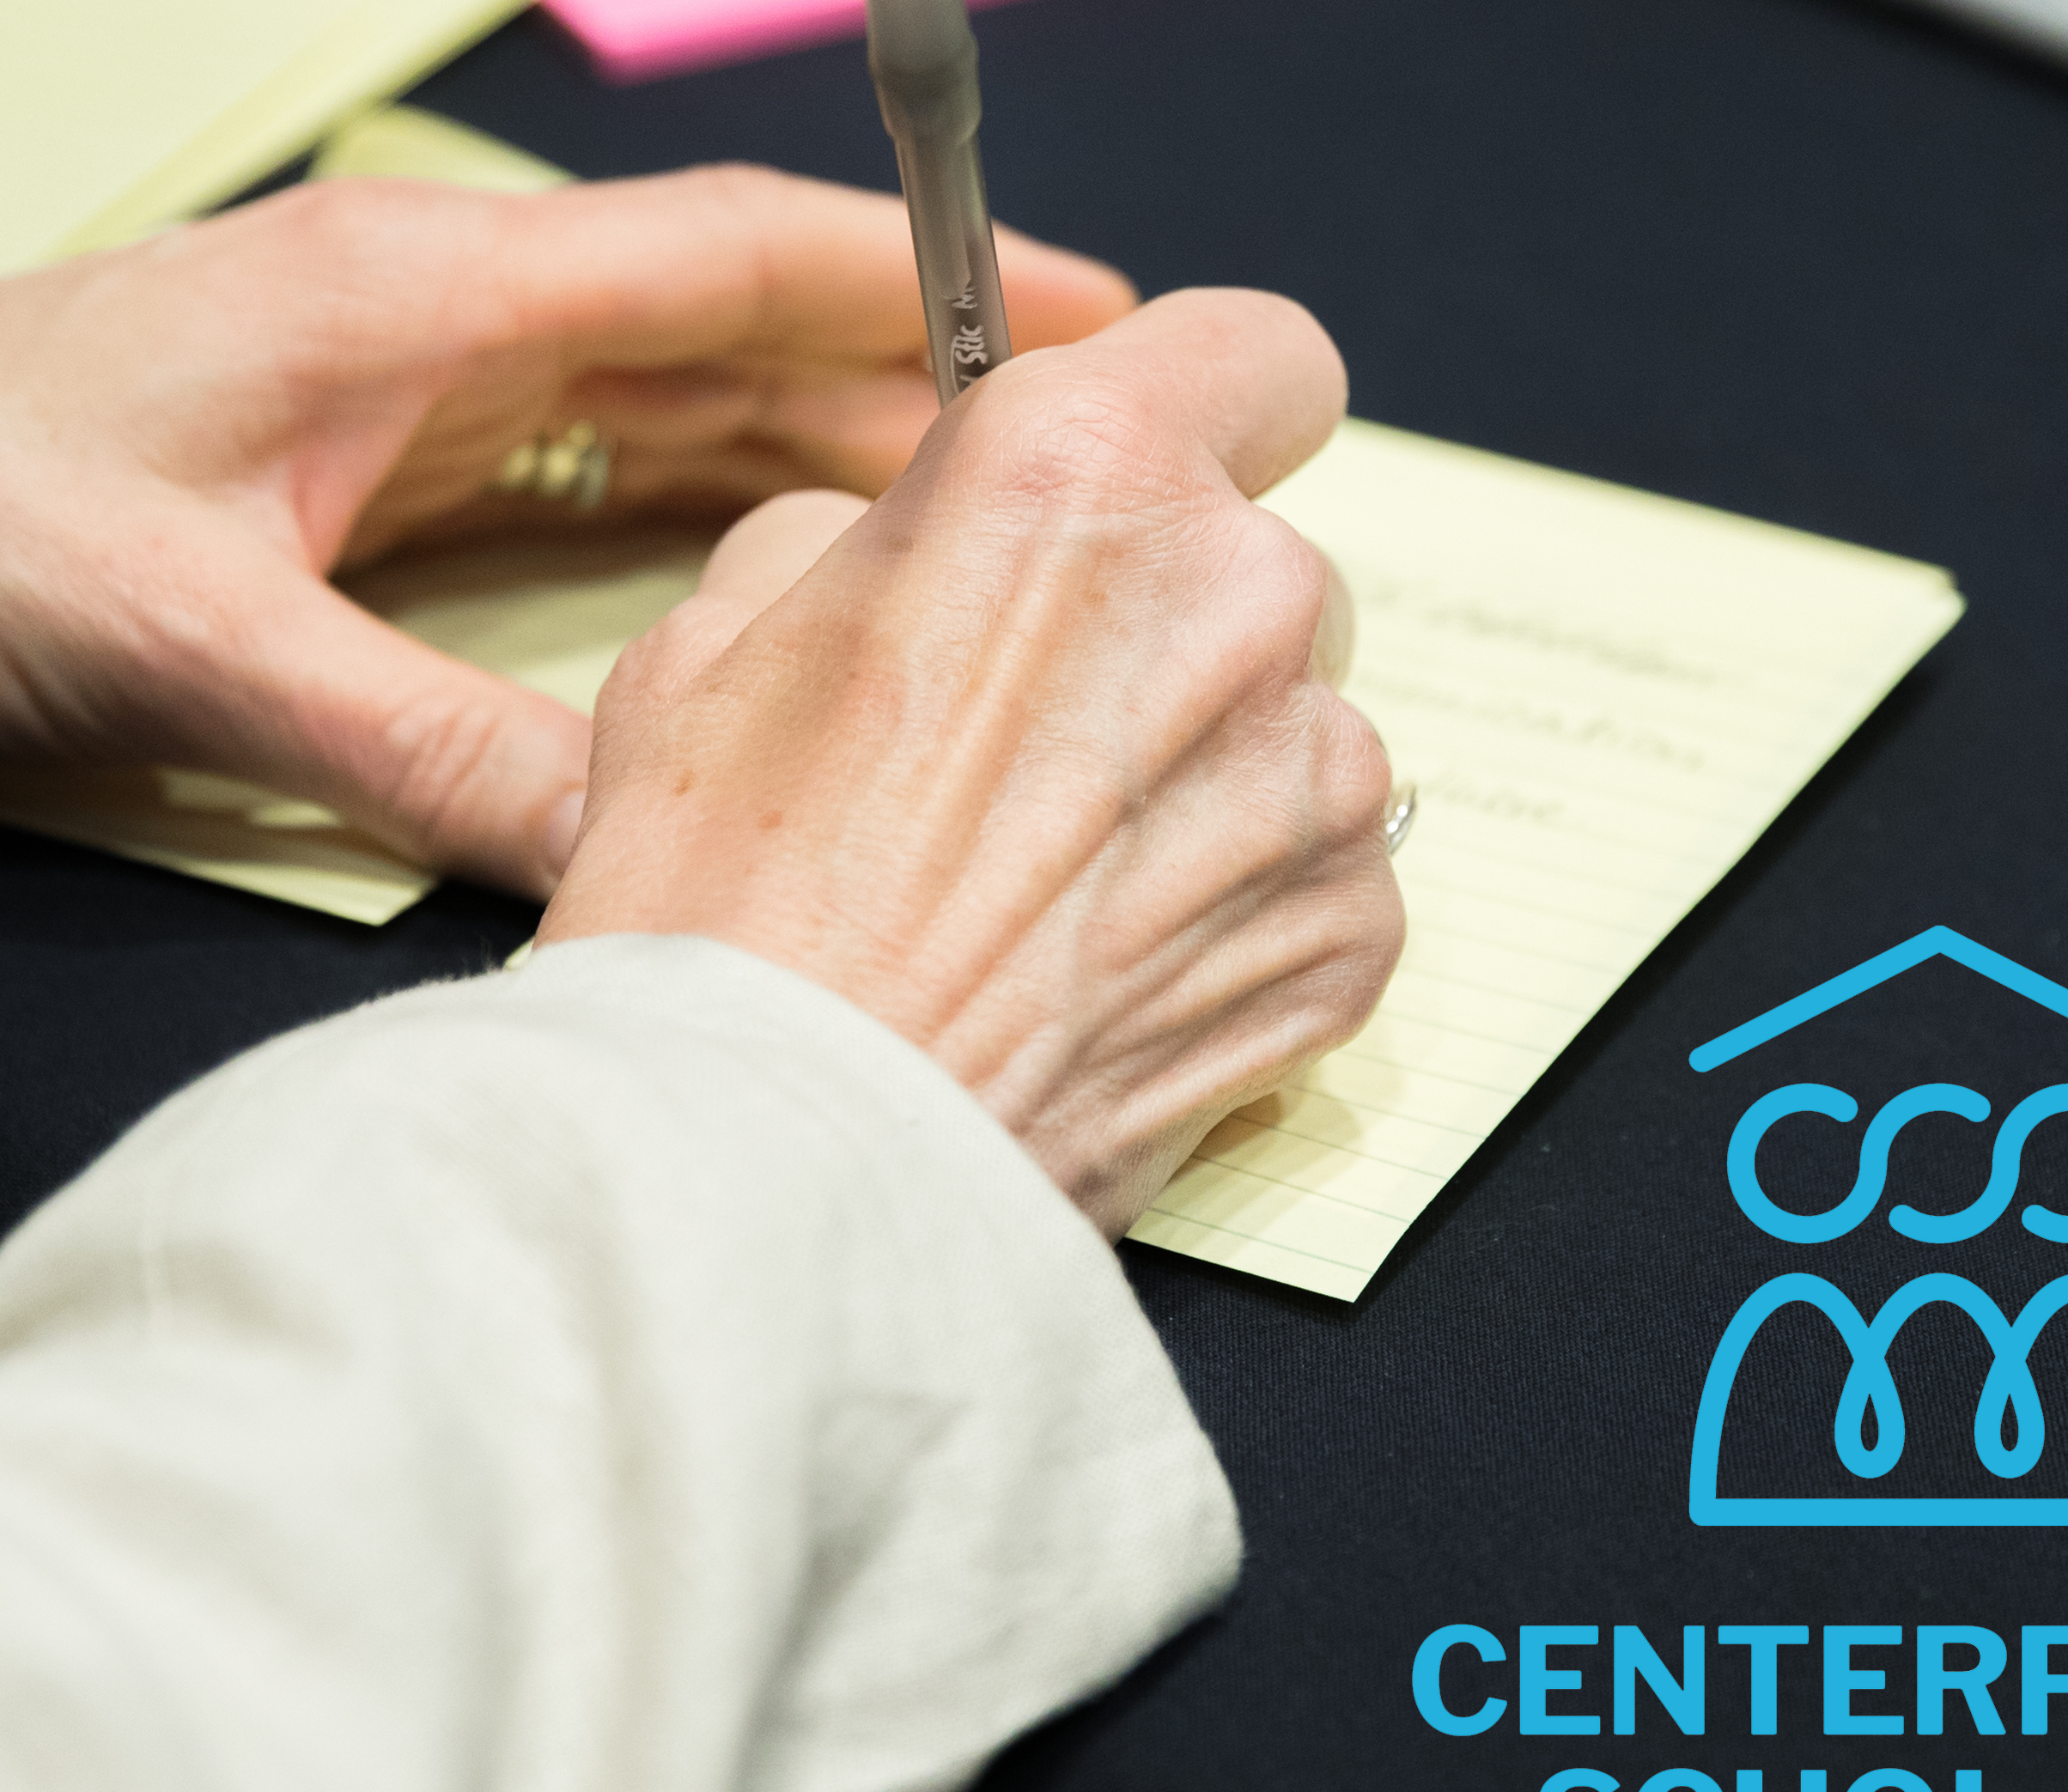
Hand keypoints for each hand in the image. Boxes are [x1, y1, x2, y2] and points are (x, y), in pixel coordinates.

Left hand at [0, 166, 1135, 894]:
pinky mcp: (331, 459)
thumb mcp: (188, 651)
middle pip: (724, 321)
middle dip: (914, 372)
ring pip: (656, 396)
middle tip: (1100, 450)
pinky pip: (569, 464)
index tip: (1102, 312)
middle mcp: (419, 315)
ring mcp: (376, 381)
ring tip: (982, 525)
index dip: (930, 283)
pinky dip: (689, 504)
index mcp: (415, 297)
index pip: (731, 257)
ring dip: (810, 442)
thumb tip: (637, 861)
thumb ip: (425, 751)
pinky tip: (766, 576)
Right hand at [543, 292, 1405, 1230]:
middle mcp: (1234, 593)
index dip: (1195, 415)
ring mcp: (1317, 773)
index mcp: (1076, 469)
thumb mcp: (713, 635)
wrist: (775, 1163)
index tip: (1137, 489)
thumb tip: (932, 537)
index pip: (1254, 352)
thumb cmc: (719, 905)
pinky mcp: (1354, 932)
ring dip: (1201, 784)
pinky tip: (1096, 977)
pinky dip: (1235, 920)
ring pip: (1293, 731)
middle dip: (1166, 631)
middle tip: (1024, 747)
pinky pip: (1320, 882)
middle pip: (1260, 563)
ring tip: (1042, 893)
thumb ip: (871, 534)